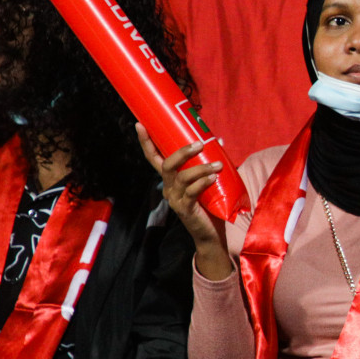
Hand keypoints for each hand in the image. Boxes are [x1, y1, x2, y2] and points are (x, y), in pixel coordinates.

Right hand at [135, 124, 230, 279]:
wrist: (211, 234)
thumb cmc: (209, 204)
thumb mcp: (205, 181)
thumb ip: (207, 164)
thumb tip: (219, 142)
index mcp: (170, 179)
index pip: (154, 158)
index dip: (146, 142)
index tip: (140, 124)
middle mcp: (169, 188)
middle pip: (167, 165)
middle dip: (182, 152)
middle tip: (199, 143)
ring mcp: (175, 199)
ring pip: (182, 177)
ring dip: (200, 168)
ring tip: (217, 165)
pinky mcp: (185, 209)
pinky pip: (192, 192)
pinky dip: (202, 182)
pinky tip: (212, 178)